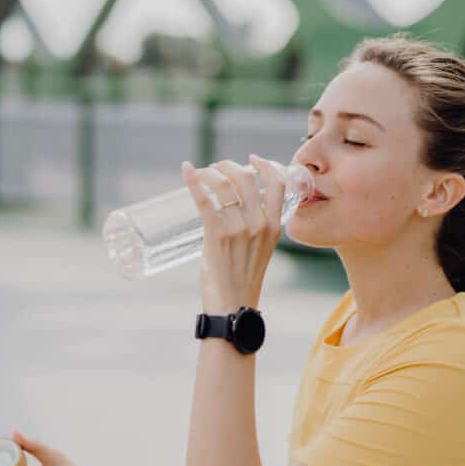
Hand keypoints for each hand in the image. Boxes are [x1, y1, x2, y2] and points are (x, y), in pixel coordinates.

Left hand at [182, 155, 285, 314]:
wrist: (232, 306)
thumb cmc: (242, 280)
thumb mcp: (260, 250)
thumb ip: (253, 228)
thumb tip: (231, 208)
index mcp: (274, 227)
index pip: (278, 184)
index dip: (265, 166)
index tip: (252, 159)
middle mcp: (259, 224)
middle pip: (247, 179)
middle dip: (229, 166)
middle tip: (217, 167)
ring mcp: (238, 229)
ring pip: (224, 185)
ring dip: (211, 172)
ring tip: (203, 172)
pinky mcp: (217, 235)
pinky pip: (204, 200)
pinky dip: (193, 181)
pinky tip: (186, 170)